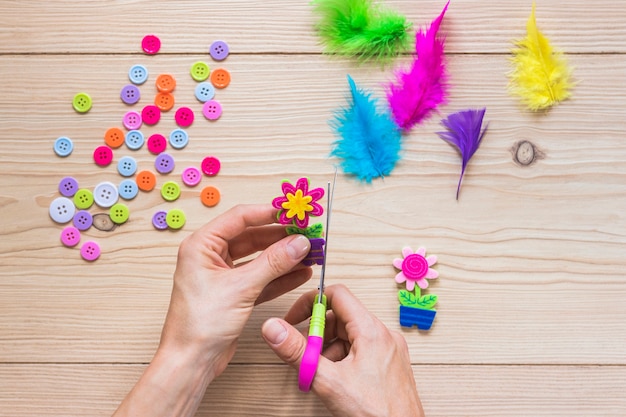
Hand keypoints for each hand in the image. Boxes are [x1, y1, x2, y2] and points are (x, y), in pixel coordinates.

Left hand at [113, 204, 312, 416]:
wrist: (191, 362)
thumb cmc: (200, 324)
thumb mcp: (240, 288)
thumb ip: (273, 263)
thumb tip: (298, 243)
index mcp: (202, 246)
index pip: (240, 218)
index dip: (269, 213)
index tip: (294, 213)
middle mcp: (210, 257)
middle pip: (252, 237)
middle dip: (281, 237)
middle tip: (307, 234)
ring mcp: (223, 276)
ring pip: (259, 258)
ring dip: (284, 257)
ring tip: (310, 253)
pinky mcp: (234, 294)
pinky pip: (261, 278)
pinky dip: (280, 276)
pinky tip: (300, 273)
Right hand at [262, 284, 424, 416]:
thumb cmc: (377, 414)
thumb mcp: (328, 381)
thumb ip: (298, 352)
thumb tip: (275, 329)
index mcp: (372, 331)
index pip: (338, 295)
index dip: (311, 303)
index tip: (295, 318)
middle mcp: (384, 337)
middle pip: (342, 317)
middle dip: (318, 334)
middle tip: (305, 354)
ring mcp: (389, 352)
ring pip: (350, 337)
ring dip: (328, 350)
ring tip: (319, 373)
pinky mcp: (389, 367)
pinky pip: (360, 352)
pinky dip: (342, 361)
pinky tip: (335, 381)